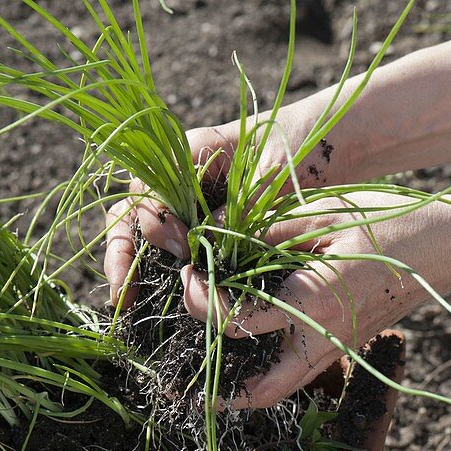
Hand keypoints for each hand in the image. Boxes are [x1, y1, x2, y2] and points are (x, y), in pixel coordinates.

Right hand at [104, 99, 337, 306]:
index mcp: (189, 152)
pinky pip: (166, 251)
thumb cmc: (300, 148)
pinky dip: (154, 274)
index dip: (155, 221)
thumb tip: (200, 241)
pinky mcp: (200, 228)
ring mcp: (186, 205)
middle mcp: (178, 179)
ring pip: (140, 235)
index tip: (180, 246)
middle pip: (130, 213)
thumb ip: (235, 205)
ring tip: (128, 303)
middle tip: (126, 293)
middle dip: (121, 253)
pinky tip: (149, 301)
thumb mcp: (272, 172)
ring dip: (130, 268)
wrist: (328, 147)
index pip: (147, 187)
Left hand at [178, 192, 450, 407]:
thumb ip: (263, 229)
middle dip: (212, 378)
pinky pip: (294, 378)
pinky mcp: (342, 351)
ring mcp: (336, 352)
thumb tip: (211, 235)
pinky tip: (239, 361)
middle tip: (180, 356)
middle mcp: (322, 340)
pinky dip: (262, 379)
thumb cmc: (386, 222)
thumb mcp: (321, 212)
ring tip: (200, 376)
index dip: (200, 300)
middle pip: (255, 388)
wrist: (445, 247)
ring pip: (276, 393)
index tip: (188, 274)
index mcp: (312, 301)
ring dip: (237, 392)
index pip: (236, 319)